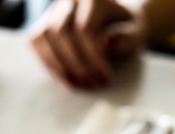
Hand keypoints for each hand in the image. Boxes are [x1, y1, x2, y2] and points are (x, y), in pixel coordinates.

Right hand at [29, 0, 145, 87]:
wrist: (118, 21)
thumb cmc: (128, 28)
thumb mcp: (137, 32)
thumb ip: (127, 38)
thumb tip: (105, 42)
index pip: (84, 28)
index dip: (92, 57)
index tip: (105, 79)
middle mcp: (70, 0)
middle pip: (61, 32)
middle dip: (75, 63)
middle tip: (90, 85)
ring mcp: (55, 10)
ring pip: (45, 35)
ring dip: (59, 64)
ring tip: (78, 84)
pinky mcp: (45, 23)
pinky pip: (37, 41)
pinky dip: (49, 63)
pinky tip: (66, 79)